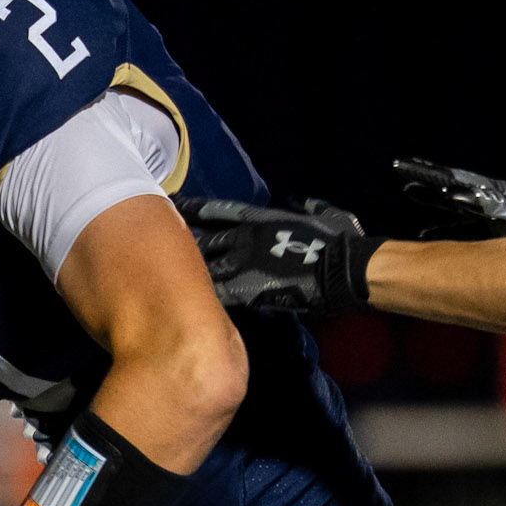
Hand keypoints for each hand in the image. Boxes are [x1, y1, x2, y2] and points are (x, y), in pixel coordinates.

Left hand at [172, 197, 378, 316]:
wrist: (343, 272)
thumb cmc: (338, 241)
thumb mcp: (321, 214)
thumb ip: (305, 208)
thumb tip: (300, 205)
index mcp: (260, 218)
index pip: (216, 211)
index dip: (194, 208)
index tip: (174, 205)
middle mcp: (245, 238)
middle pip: (204, 239)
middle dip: (184, 242)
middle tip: (162, 244)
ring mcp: (245, 265)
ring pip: (205, 265)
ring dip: (188, 270)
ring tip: (167, 274)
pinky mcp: (248, 290)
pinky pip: (217, 293)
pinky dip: (203, 295)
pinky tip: (186, 300)